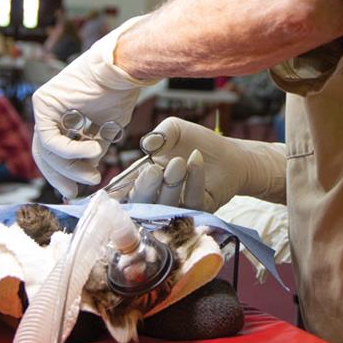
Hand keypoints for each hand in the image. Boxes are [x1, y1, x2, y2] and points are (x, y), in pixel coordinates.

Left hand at [31, 16, 157, 197]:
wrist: (123, 70)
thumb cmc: (119, 92)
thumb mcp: (105, 131)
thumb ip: (91, 150)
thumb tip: (87, 174)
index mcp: (63, 117)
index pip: (54, 152)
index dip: (63, 173)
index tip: (75, 191)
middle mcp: (50, 111)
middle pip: (45, 154)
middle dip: (60, 176)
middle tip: (76, 191)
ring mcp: (44, 106)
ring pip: (47, 150)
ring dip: (71, 166)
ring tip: (94, 170)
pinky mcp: (43, 102)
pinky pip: (51, 139)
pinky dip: (71, 151)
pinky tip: (92, 150)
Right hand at [112, 117, 286, 211]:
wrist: (228, 154)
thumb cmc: (197, 141)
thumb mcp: (175, 129)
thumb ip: (160, 134)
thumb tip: (147, 145)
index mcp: (145, 177)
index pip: (126, 188)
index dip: (119, 190)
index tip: (114, 189)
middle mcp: (158, 196)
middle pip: (142, 203)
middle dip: (145, 188)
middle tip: (155, 170)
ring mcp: (177, 207)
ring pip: (165, 206)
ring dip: (171, 183)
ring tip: (180, 161)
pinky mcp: (198, 212)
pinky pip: (191, 204)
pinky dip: (193, 181)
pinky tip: (195, 161)